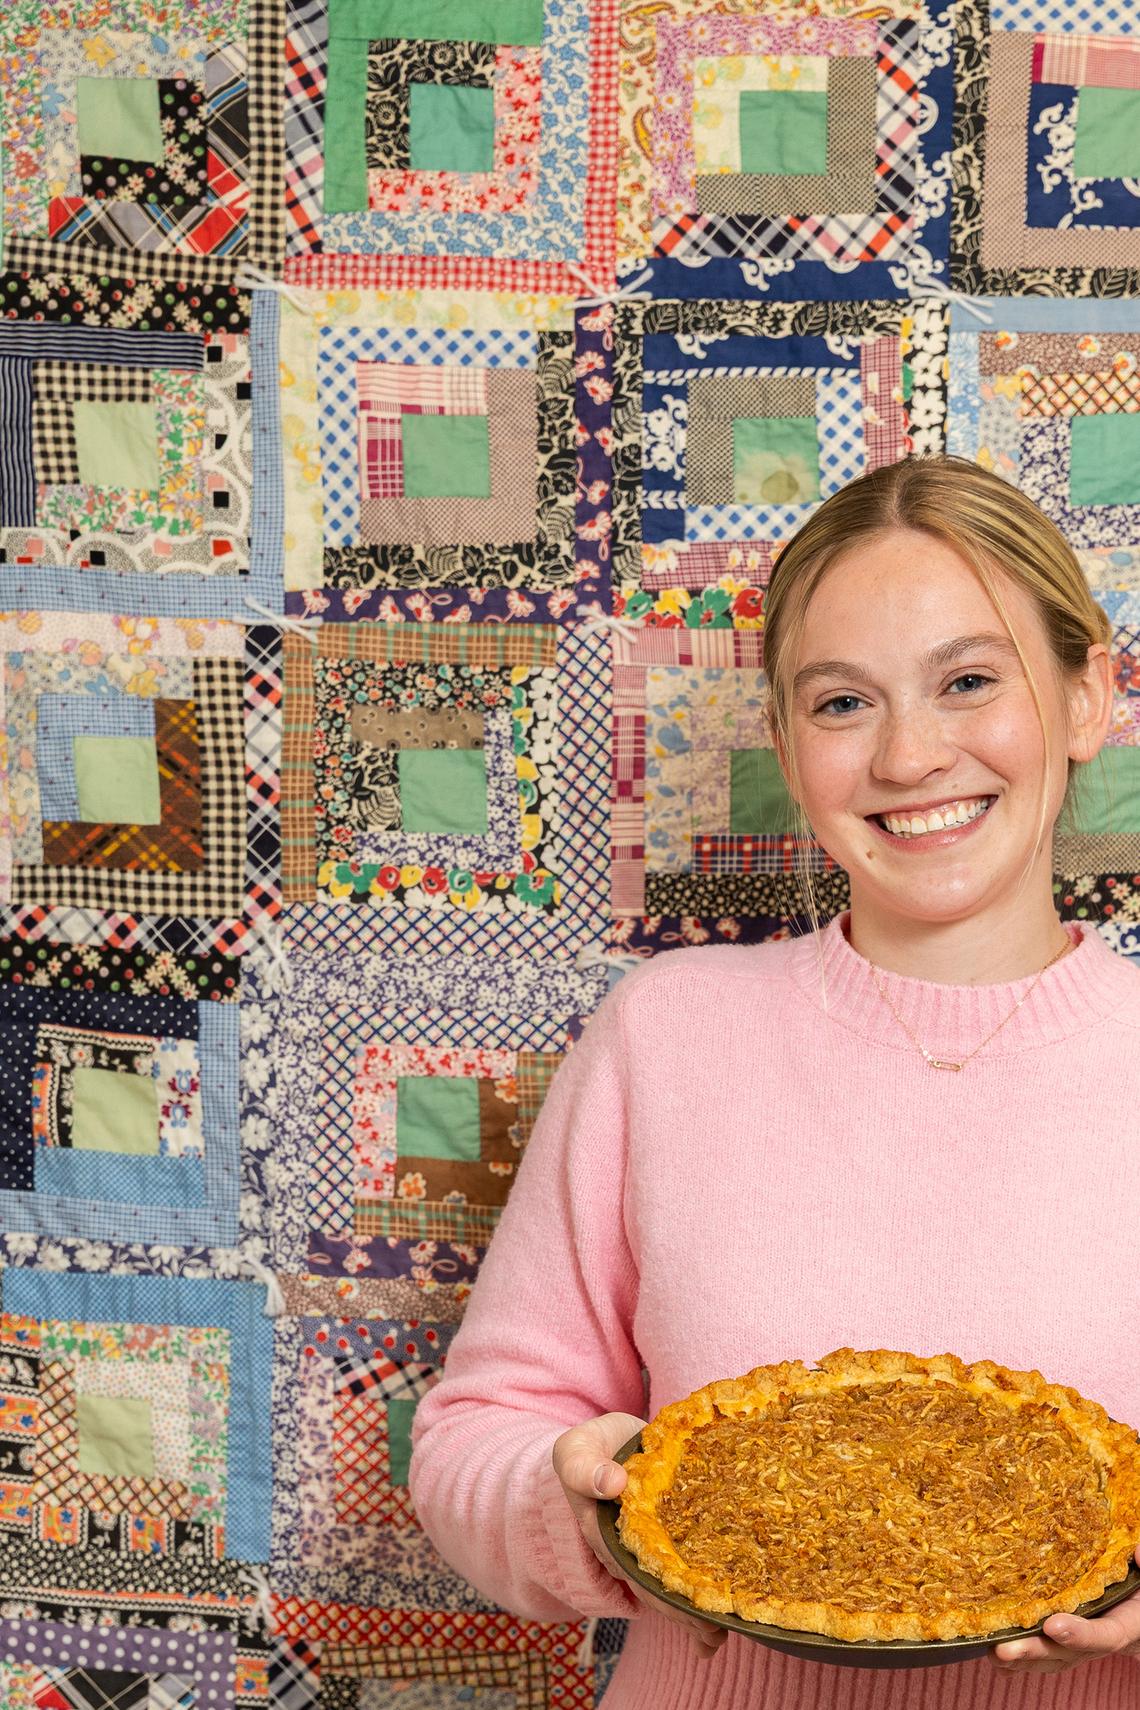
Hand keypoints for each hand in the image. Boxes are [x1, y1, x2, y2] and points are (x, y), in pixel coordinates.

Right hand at [552, 1412, 729, 1660]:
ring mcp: (651, 1542)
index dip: (665, 1598)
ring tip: (723, 1631)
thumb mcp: (575, 1451)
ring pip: (674, 1583)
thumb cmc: (589, 1446)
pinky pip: (685, 1562)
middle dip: (686, 1614)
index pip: (638, 1574)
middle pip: (659, 1589)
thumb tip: (612, 1483)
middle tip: (717, 1631)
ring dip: (696, 1608)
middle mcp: (629, 1549)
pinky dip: (702, 1587)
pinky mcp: (670, 1529)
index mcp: (607, 1537)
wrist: (606, 1435)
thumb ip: (584, 1468)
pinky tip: (723, 1611)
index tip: (694, 1615)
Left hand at [990, 1542, 1139, 1672]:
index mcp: (1125, 1625)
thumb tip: (1136, 1552)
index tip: (1053, 1625)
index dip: (1079, 1635)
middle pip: (1065, 1653)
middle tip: (1003, 1649)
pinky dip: (1018, 1660)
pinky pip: (1041, 1655)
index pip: (1103, 1635)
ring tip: (990, 1652)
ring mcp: (1080, 1645)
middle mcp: (1099, 1641)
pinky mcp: (1064, 1642)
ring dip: (1019, 1657)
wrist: (1138, 1608)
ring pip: (1049, 1657)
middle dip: (1033, 1651)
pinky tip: (992, 1656)